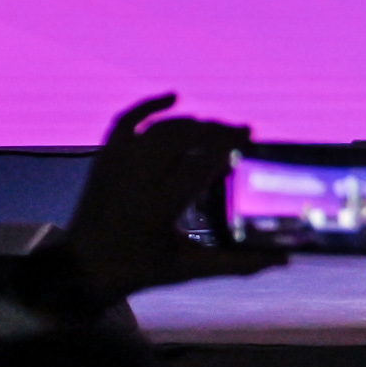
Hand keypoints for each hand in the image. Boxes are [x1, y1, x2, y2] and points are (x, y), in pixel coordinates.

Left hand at [64, 93, 286, 299]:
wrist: (84, 268)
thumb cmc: (139, 269)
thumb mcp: (190, 268)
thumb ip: (236, 263)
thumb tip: (281, 260)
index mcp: (160, 206)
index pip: (199, 163)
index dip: (227, 145)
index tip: (249, 138)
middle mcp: (137, 180)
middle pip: (180, 138)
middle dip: (213, 129)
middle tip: (238, 132)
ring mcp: (117, 166)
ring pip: (158, 129)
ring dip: (190, 123)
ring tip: (215, 128)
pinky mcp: (105, 160)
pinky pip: (125, 122)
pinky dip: (148, 106)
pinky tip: (173, 98)